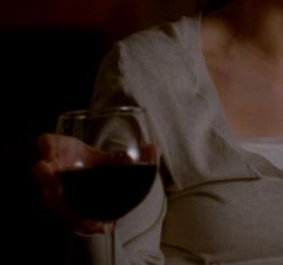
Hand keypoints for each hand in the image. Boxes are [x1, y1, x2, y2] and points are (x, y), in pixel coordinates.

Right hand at [32, 133, 158, 234]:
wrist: (92, 181)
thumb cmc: (96, 165)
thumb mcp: (110, 159)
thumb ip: (131, 155)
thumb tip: (155, 149)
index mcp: (62, 150)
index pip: (47, 143)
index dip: (46, 146)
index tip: (51, 153)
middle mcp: (54, 169)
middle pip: (40, 172)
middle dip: (46, 179)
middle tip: (59, 187)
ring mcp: (54, 189)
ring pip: (50, 200)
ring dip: (66, 209)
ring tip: (88, 218)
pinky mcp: (63, 207)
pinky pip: (67, 217)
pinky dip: (84, 223)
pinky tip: (100, 227)